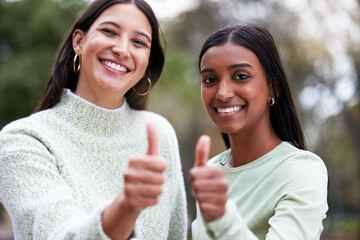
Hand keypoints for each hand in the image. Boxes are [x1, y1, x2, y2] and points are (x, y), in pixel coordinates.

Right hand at [102, 122, 166, 239]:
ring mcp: (128, 188)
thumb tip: (150, 121)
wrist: (130, 195)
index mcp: (133, 160)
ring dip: (158, 191)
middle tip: (152, 180)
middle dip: (161, 180)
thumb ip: (152, 139)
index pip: (162, 164)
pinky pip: (154, 201)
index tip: (155, 168)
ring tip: (150, 188)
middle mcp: (128, 173)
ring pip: (158, 190)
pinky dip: (154, 200)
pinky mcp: (131, 202)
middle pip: (161, 178)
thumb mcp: (149, 155)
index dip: (163, 168)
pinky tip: (146, 197)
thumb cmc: (144, 171)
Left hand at [189, 135, 228, 221]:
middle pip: (197, 185)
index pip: (196, 173)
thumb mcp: (201, 168)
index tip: (195, 178)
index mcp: (219, 172)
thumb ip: (202, 153)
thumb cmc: (205, 183)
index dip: (192, 176)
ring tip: (202, 195)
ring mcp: (224, 197)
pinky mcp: (221, 210)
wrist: (215, 205)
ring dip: (197, 197)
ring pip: (200, 196)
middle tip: (199, 188)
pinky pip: (204, 206)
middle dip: (194, 187)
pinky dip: (202, 206)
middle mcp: (225, 184)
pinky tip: (206, 204)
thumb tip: (204, 136)